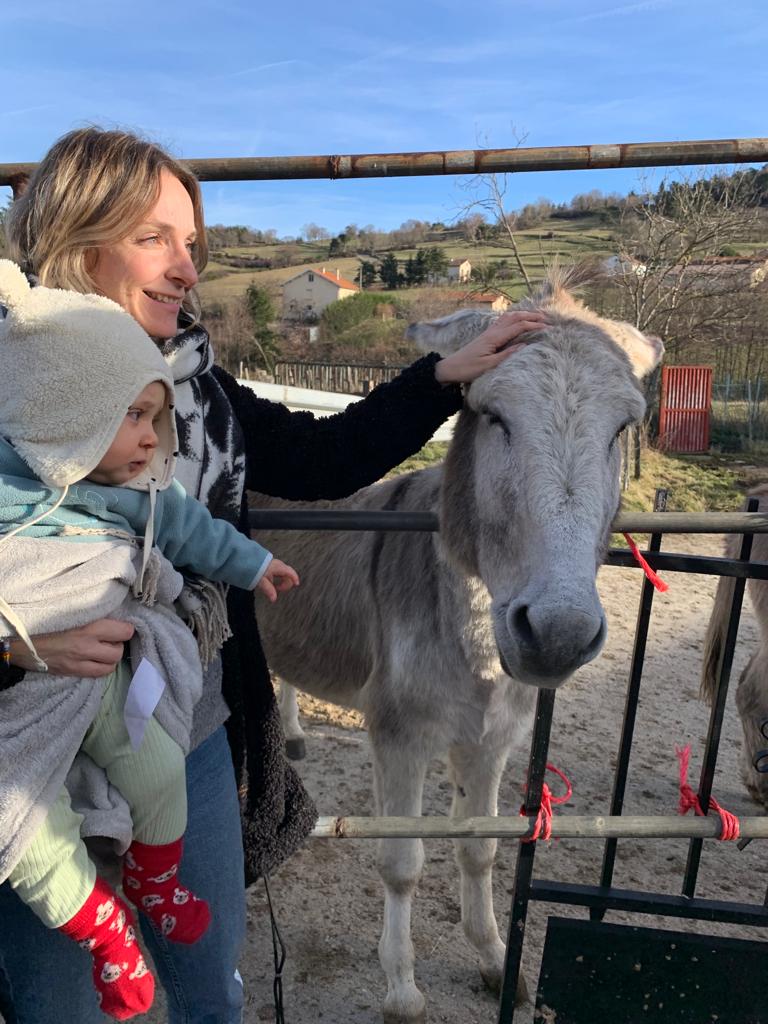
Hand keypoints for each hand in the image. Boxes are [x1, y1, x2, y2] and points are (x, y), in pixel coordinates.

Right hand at [9, 619, 134, 676]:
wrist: (21, 640)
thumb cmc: (48, 620)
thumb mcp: (74, 611)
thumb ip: (94, 614)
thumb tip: (115, 616)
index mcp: (89, 627)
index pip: (124, 631)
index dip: (126, 628)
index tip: (121, 626)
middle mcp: (87, 646)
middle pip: (119, 651)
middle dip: (118, 645)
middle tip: (110, 639)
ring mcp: (79, 662)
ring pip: (110, 667)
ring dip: (110, 659)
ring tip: (103, 650)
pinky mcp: (71, 672)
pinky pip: (96, 675)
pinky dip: (99, 668)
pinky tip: (94, 660)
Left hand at [256, 558, 299, 602]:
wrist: (246, 559)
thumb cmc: (253, 568)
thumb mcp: (261, 580)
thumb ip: (268, 589)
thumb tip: (274, 599)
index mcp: (278, 567)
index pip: (290, 572)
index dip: (295, 578)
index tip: (296, 584)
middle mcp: (278, 565)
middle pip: (288, 574)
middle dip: (286, 583)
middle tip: (278, 589)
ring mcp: (275, 565)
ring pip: (283, 574)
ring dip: (281, 582)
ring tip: (274, 586)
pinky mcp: (271, 566)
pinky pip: (279, 573)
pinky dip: (278, 579)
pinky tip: (271, 582)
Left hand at [434, 309, 549, 383]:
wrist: (450, 368)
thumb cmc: (468, 369)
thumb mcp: (489, 366)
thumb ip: (507, 355)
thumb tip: (524, 345)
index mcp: (494, 338)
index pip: (518, 327)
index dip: (534, 326)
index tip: (548, 328)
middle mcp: (492, 332)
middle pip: (515, 317)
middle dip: (531, 316)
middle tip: (546, 318)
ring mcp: (488, 332)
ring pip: (508, 317)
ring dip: (523, 315)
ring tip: (535, 317)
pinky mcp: (486, 336)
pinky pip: (502, 322)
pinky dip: (514, 318)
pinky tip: (517, 320)